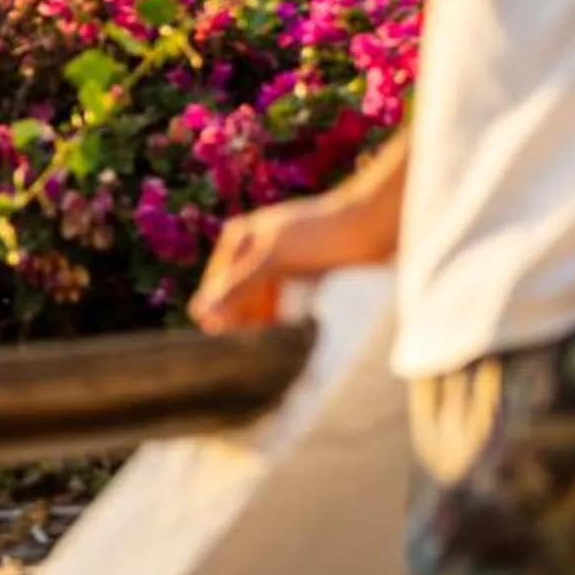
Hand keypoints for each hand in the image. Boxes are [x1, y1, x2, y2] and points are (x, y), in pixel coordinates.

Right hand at [189, 189, 395, 333]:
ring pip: (261, 301)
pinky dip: (284, 316)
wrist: (371, 224)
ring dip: (264, 322)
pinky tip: (291, 331)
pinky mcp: (303, 273)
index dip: (221, 316)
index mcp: (239, 240)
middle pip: (238, 296)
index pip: (216, 289)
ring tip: (271, 346)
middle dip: (243, 320)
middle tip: (253, 351)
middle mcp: (254, 250)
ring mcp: (279, 262)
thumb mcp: (274, 260)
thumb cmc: (320, 234)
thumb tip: (203, 315)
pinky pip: (283, 302)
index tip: (228, 348)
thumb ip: (238, 287)